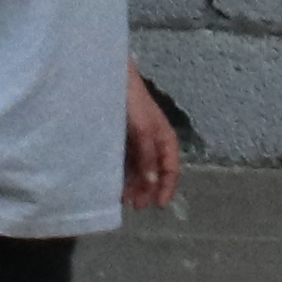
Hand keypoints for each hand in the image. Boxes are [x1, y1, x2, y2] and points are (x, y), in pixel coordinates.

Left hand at [122, 75, 181, 207]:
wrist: (110, 75)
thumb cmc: (131, 100)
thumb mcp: (142, 130)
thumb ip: (147, 156)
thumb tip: (152, 183)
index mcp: (166, 140)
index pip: (171, 171)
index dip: (165, 189)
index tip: (156, 206)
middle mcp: (154, 142)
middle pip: (155, 172)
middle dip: (146, 189)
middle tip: (134, 204)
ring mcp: (138, 139)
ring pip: (140, 167)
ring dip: (133, 183)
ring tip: (122, 196)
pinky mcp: (123, 135)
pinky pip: (126, 158)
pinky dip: (123, 171)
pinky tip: (114, 179)